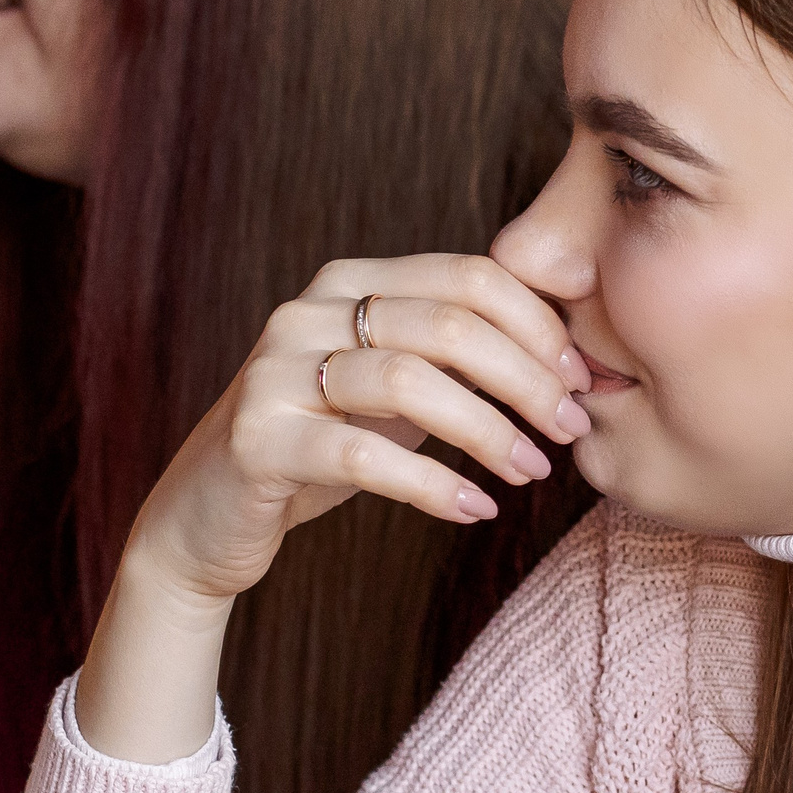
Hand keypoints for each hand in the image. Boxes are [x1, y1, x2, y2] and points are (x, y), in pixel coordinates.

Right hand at [126, 254, 592, 610]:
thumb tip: (570, 353)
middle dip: (526, 379)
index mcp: (352, 283)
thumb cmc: (326, 444)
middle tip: (569, 428)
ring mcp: (275, 372)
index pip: (468, 276)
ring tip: (531, 471)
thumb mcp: (398, 388)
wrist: (210, 515)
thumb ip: (459, 356)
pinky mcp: (257, 439)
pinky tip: (475, 509)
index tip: (582, 378)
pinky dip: (432, 485)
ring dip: (488, 432)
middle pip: (448, 325)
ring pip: (409, 384)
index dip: (538, 326)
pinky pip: (362, 456)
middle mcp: (309, 312)